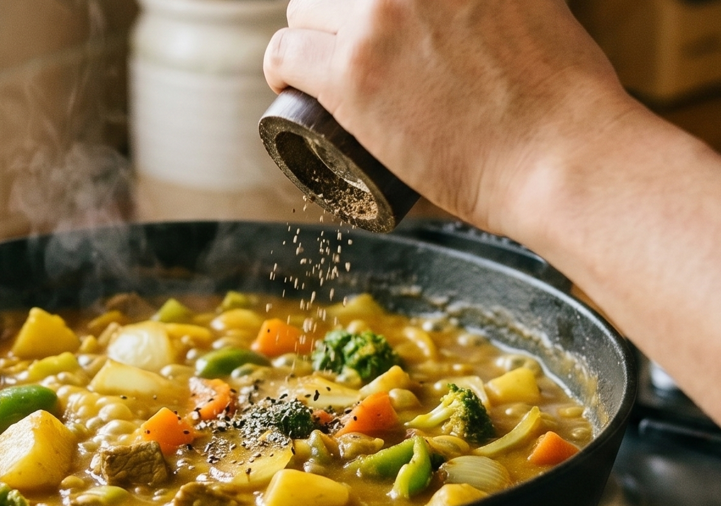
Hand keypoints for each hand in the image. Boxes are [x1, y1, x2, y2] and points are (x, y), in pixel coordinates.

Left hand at [263, 0, 638, 236]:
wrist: (561, 154)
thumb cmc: (562, 104)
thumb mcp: (535, 10)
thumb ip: (497, 4)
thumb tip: (480, 22)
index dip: (370, 3)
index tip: (371, 25)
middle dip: (338, 17)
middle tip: (348, 56)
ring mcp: (381, 15)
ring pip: (305, 11)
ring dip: (308, 42)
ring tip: (317, 76)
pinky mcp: (353, 71)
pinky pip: (284, 54)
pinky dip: (280, 69)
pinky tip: (287, 84)